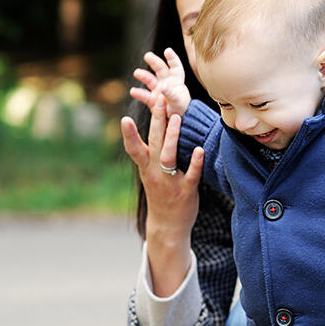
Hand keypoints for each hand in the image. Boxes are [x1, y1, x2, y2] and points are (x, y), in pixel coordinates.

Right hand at [119, 94, 204, 295]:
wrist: (167, 226)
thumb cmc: (161, 194)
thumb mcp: (150, 173)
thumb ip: (152, 152)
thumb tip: (158, 124)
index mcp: (145, 168)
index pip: (134, 148)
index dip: (129, 135)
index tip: (124, 118)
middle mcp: (154, 173)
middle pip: (154, 143)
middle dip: (156, 121)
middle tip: (158, 99)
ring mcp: (170, 181)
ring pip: (169, 156)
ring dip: (172, 136)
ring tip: (176, 117)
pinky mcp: (186, 190)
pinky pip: (191, 174)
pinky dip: (195, 162)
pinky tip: (200, 149)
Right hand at [130, 48, 191, 116]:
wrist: (178, 124)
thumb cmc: (182, 112)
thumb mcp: (178, 102)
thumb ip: (170, 94)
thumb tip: (163, 86)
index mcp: (177, 81)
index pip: (175, 67)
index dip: (172, 58)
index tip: (167, 51)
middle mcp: (167, 84)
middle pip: (161, 69)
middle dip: (154, 62)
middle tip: (147, 56)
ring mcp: (159, 91)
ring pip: (151, 80)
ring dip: (144, 76)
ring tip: (136, 73)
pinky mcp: (153, 101)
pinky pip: (145, 95)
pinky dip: (139, 93)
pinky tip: (133, 91)